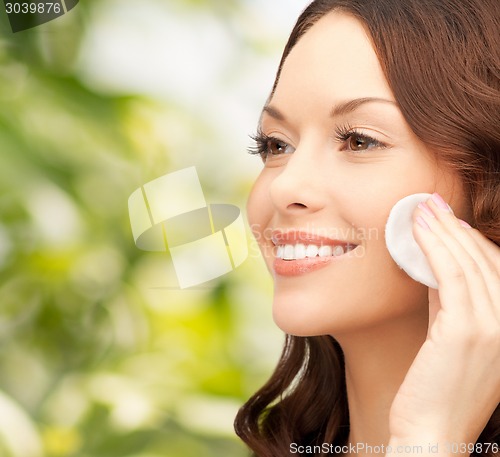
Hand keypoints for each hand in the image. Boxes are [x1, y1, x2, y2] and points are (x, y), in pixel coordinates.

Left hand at [388, 193, 499, 450]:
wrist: (431, 432)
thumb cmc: (436, 386)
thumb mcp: (450, 336)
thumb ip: (450, 302)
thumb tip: (435, 265)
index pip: (495, 270)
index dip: (472, 240)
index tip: (448, 219)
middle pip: (486, 261)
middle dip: (456, 227)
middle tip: (432, 203)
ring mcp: (495, 328)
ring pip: (469, 263)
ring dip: (444, 230)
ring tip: (423, 208)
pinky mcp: (469, 331)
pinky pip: (451, 276)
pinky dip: (435, 247)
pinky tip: (419, 230)